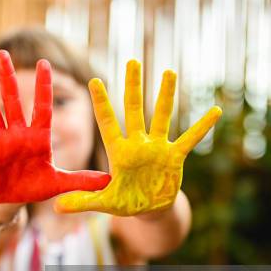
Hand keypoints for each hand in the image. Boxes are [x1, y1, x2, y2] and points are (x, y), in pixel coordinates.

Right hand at [0, 51, 110, 202]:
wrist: (13, 200)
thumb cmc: (36, 187)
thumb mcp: (60, 183)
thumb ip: (82, 180)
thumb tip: (110, 181)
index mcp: (38, 138)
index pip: (42, 108)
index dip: (44, 87)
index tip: (46, 63)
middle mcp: (17, 134)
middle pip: (13, 102)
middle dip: (9, 78)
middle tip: (3, 53)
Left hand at [55, 60, 221, 215]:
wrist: (150, 209)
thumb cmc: (125, 203)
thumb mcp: (104, 203)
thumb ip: (82, 201)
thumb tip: (55, 207)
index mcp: (118, 152)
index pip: (107, 122)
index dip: (101, 103)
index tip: (93, 80)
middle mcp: (137, 143)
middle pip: (133, 110)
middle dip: (132, 86)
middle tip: (131, 61)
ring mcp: (157, 148)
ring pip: (161, 116)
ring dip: (165, 95)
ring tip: (168, 72)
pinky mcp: (175, 157)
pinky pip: (191, 139)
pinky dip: (202, 127)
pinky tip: (215, 111)